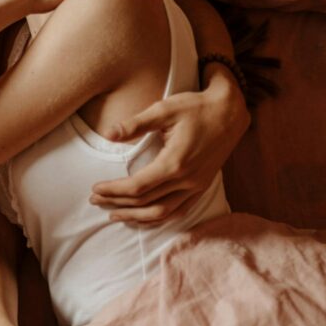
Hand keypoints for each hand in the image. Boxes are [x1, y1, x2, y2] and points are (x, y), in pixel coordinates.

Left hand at [89, 69, 248, 223]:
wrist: (230, 112)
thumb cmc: (196, 107)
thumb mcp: (164, 109)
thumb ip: (135, 124)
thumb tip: (108, 134)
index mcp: (175, 163)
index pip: (137, 187)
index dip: (114, 191)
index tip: (95, 189)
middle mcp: (187, 180)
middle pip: (145, 202)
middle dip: (117, 203)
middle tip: (95, 201)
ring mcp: (197, 187)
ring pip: (162, 213)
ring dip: (135, 216)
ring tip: (113, 215)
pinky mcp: (202, 187)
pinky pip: (178, 212)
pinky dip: (158, 218)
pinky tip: (143, 217)